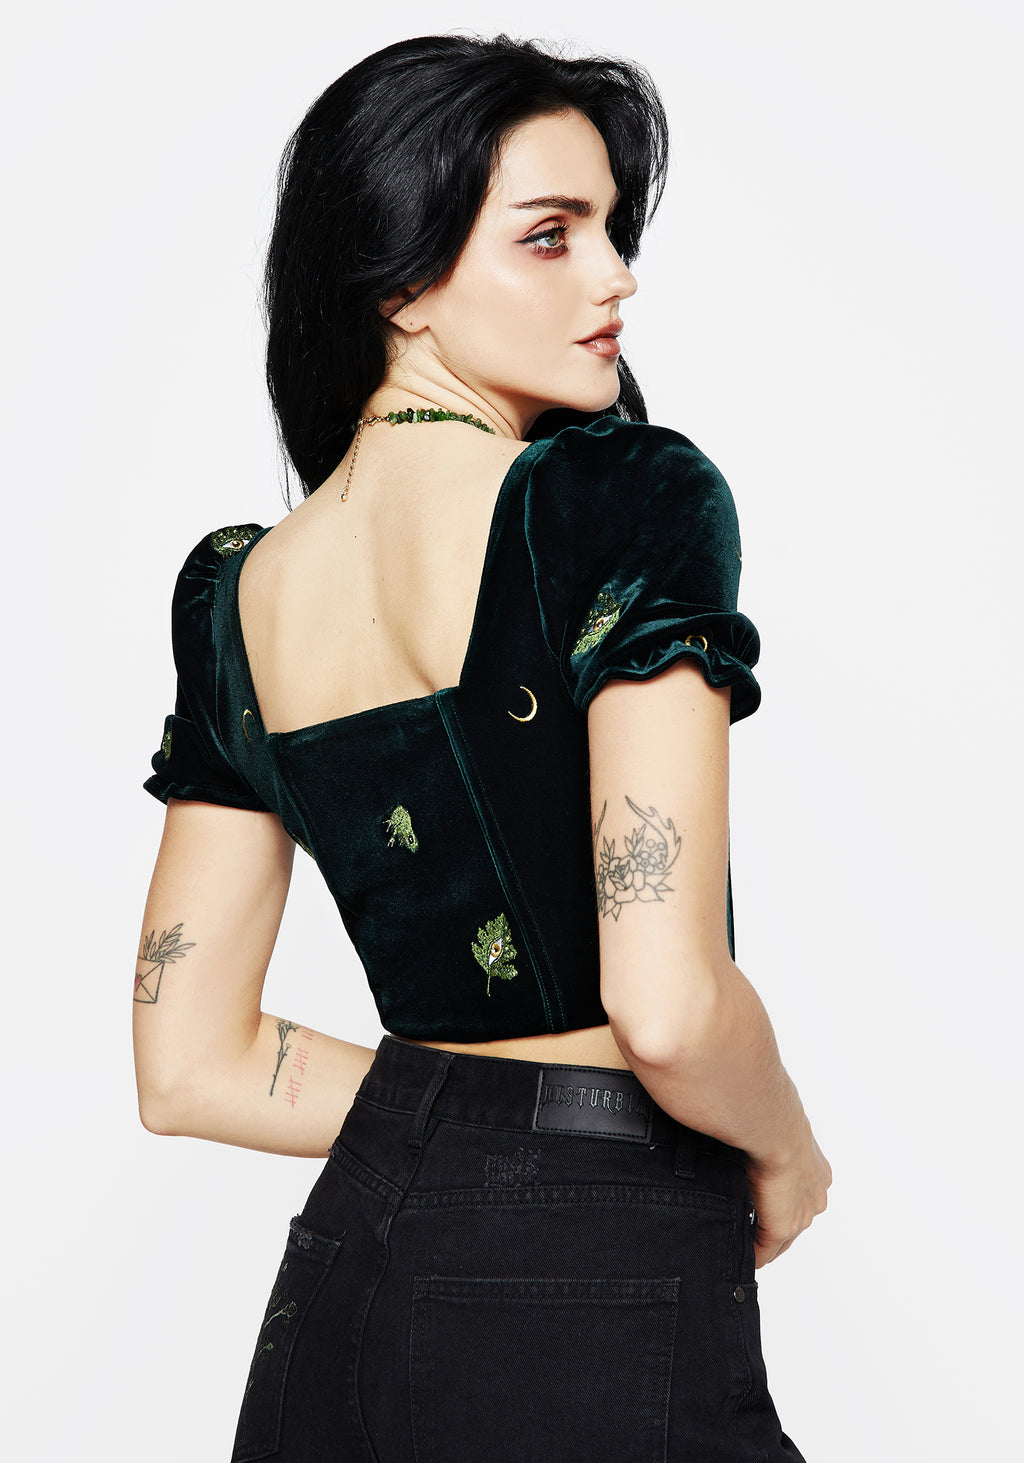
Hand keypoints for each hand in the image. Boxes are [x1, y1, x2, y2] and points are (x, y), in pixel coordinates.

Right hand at [746, 1124, 831, 1267]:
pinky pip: (765, 1251)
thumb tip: (756, 1132)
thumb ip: (773, 1141)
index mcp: (817, 1174)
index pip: (800, 1199)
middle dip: (774, 1227)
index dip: (782, 1205)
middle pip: (794, 1223)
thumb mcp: (779, 1131)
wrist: (775, 1129)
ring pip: (781, 1240)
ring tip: (744, 1242)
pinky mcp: (782, 1227)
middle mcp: (815, 1198)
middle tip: (753, 1230)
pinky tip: (739, 1255)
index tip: (764, 1205)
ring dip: (763, 1241)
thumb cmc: (773, 1118)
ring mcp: (801, 1215)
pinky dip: (753, 1254)